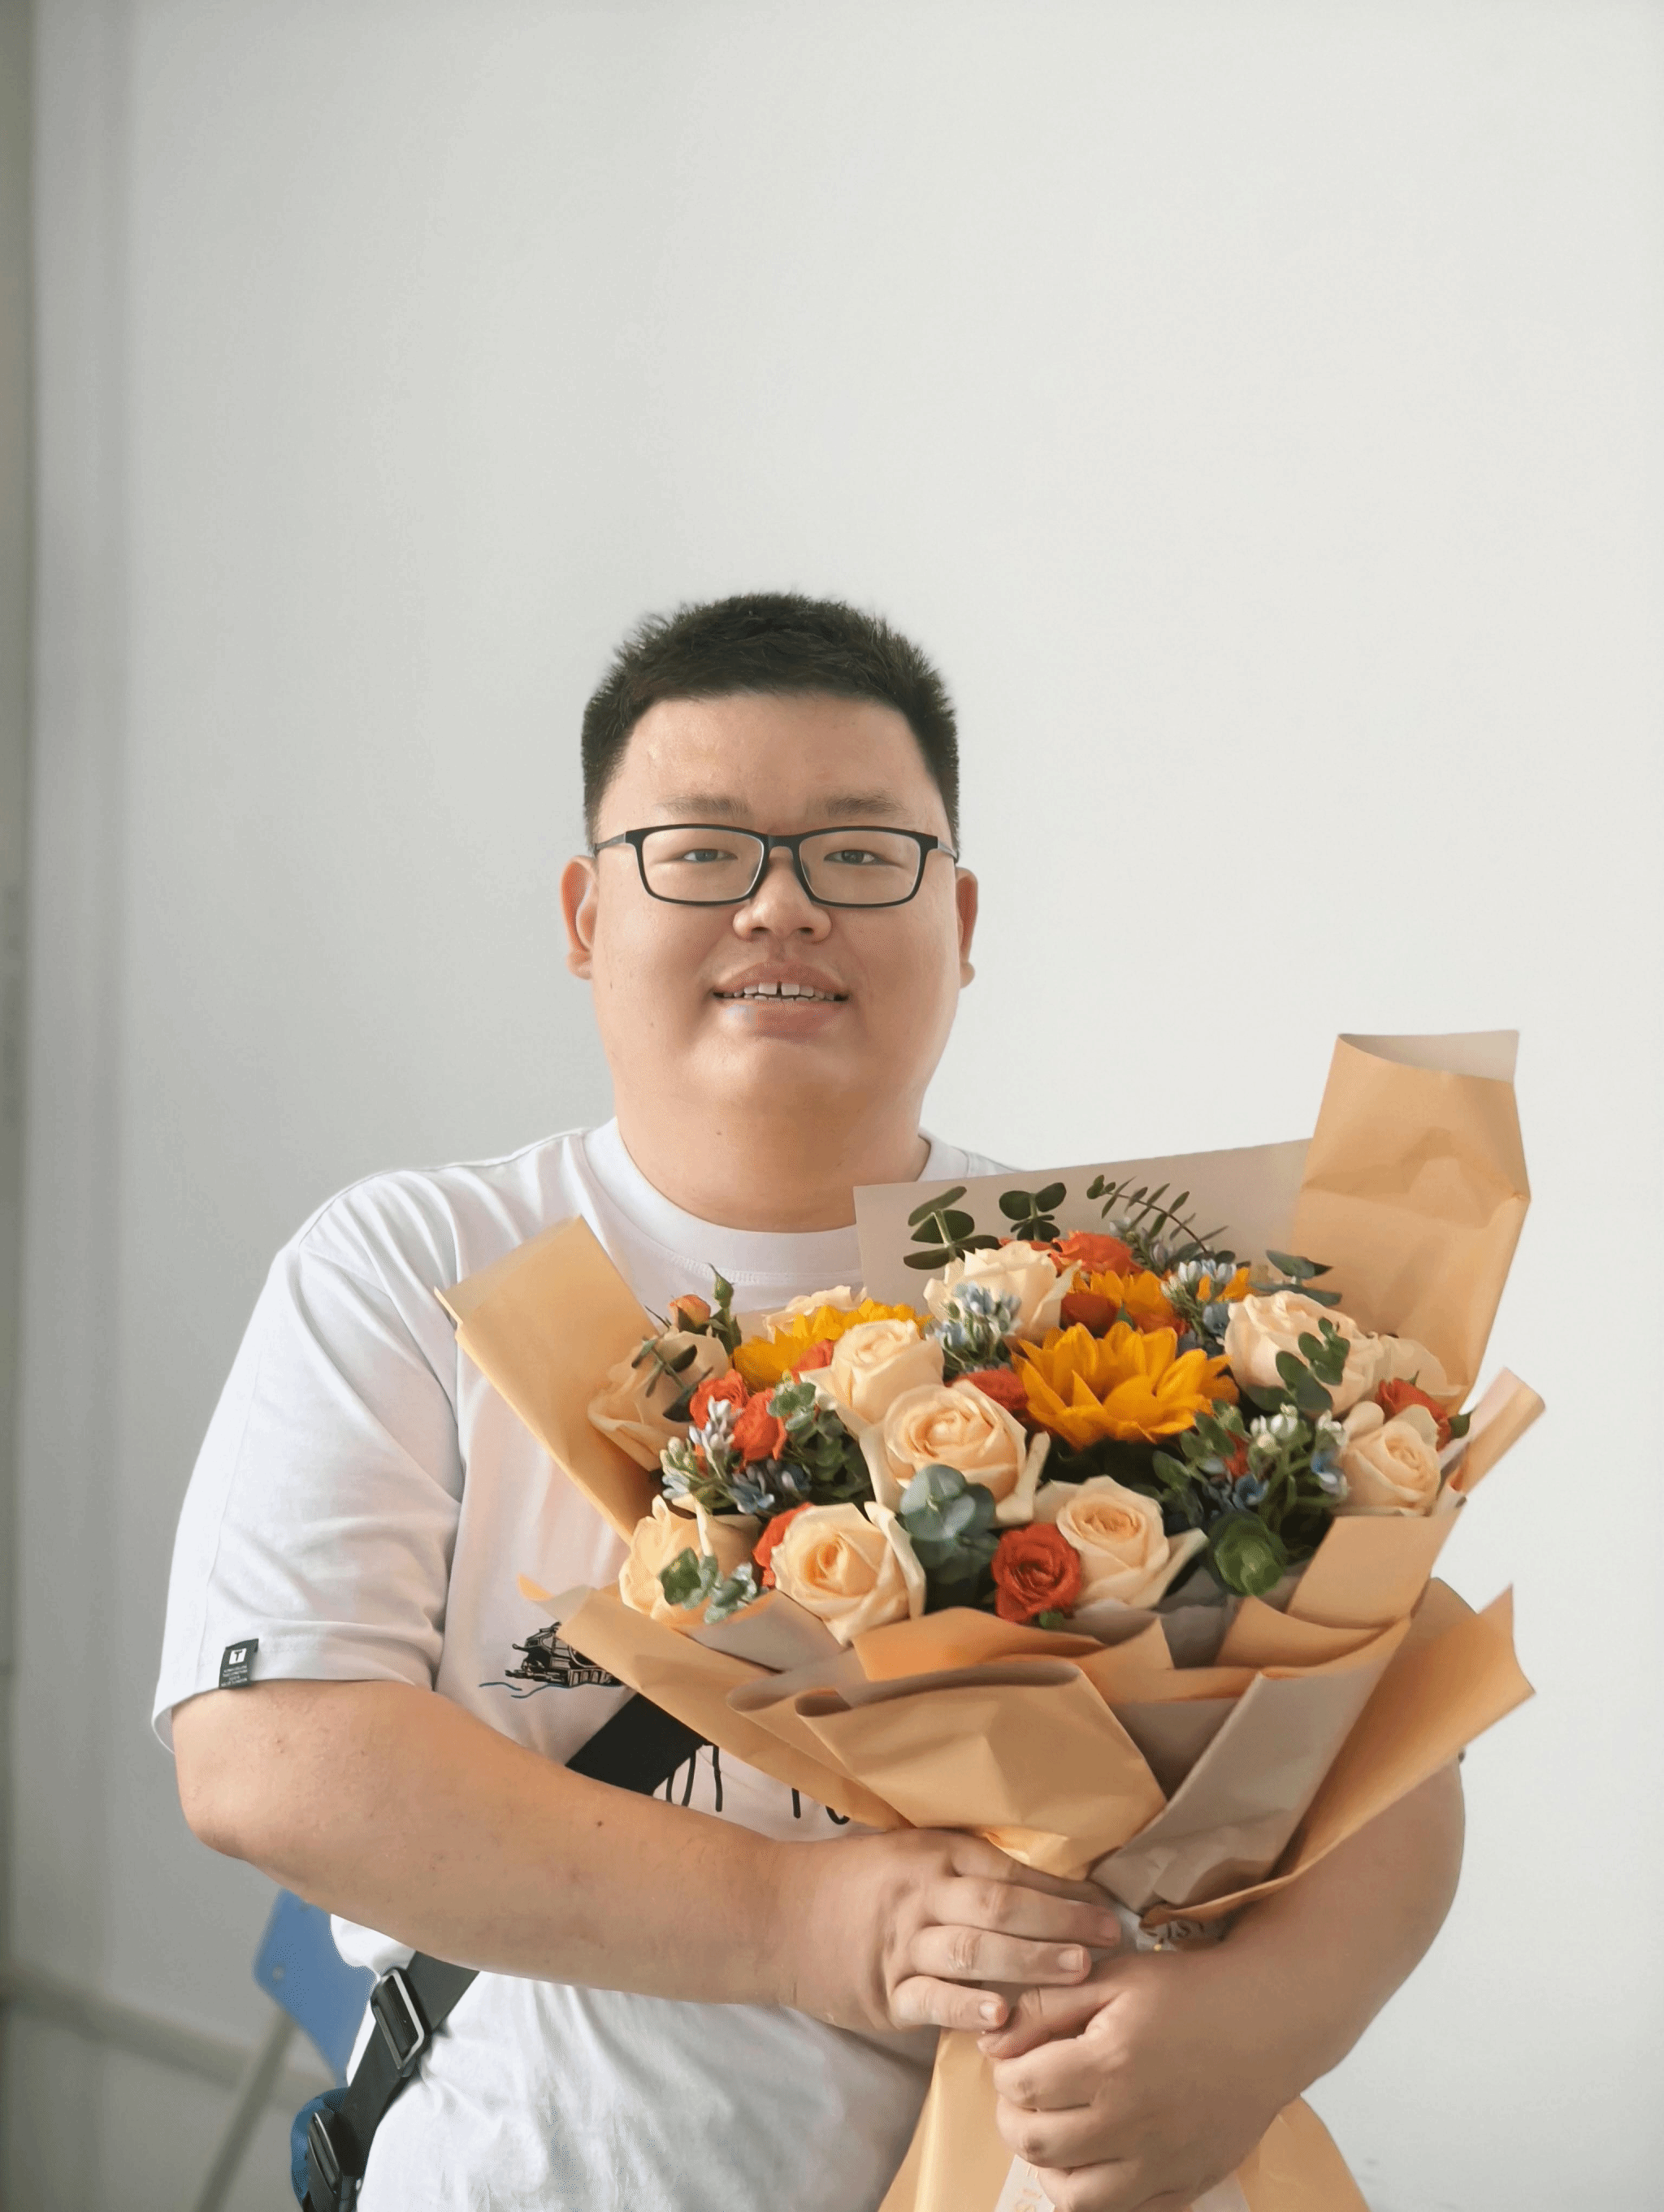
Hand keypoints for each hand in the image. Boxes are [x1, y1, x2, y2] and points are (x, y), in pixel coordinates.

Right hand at [774, 1830, 1123, 2037]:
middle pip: (1000, 1906)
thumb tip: (1036, 1880)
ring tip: (1077, 1973)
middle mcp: (921, 1895)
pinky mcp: (883, 1993)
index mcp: (932, 1855)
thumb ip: (959, 1866)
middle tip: (1109, 1938)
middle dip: (1060, 1922)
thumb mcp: (904, 1853)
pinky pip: (931, 2001)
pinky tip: (1002, 2019)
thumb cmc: (849, 1881)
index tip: (1105, 1904)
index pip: (1009, 1870)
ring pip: (974, 1951)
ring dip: (1030, 1963)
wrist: (773, 1911)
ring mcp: (901, 1945)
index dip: (1060, 1889)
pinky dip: (968, 2010)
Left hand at [977, 1950, 1294, 2211]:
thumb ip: (1047, 2005)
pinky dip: (1096, 2196)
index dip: (1006, 2073)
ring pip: (1074, 2199)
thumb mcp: (1114, 1977)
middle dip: (1015, 2120)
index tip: (1016, 2060)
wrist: (1267, 2023)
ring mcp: (1160, 2162)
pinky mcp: (1185, 2185)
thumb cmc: (1188, 1992)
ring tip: (1058, 2132)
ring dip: (1050, 2168)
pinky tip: (1097, 2159)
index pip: (1023, 2087)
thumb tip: (992, 2043)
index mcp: (1110, 2062)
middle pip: (1037, 2146)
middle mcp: (1133, 2121)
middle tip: (1028, 2097)